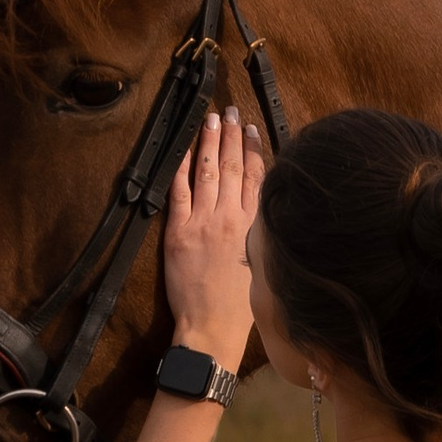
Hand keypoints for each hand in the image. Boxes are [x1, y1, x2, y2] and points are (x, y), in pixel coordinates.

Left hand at [162, 107, 262, 358]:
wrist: (212, 329)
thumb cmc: (240, 309)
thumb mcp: (262, 267)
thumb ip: (260, 234)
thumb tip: (259, 211)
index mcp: (255, 228)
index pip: (257, 179)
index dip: (254, 151)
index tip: (252, 130)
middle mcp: (230, 220)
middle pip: (233, 168)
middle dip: (232, 136)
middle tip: (230, 112)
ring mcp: (203, 223)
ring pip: (208, 172)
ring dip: (210, 142)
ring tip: (212, 119)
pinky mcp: (179, 232)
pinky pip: (179, 191)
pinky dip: (182, 167)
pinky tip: (184, 148)